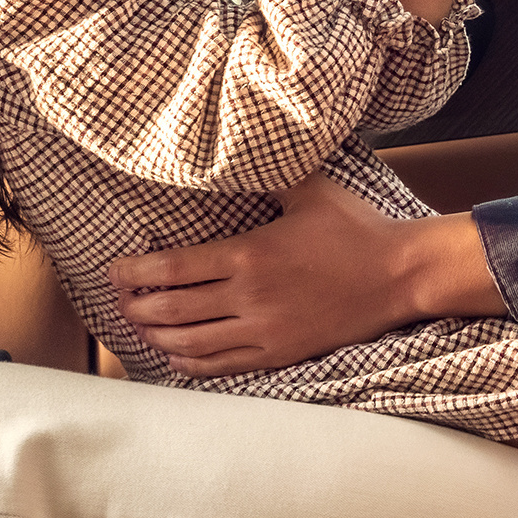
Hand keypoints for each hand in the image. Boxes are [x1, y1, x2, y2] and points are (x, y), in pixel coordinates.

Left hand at [107, 177, 500, 371]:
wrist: (401, 275)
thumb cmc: (357, 229)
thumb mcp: (310, 189)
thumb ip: (268, 174)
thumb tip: (239, 151)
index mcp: (250, 255)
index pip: (172, 269)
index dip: (134, 273)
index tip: (115, 270)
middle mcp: (250, 297)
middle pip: (172, 309)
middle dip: (137, 306)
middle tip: (119, 300)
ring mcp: (265, 331)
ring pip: (190, 343)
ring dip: (156, 336)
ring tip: (140, 326)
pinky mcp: (280, 353)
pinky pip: (222, 366)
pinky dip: (190, 363)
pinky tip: (175, 355)